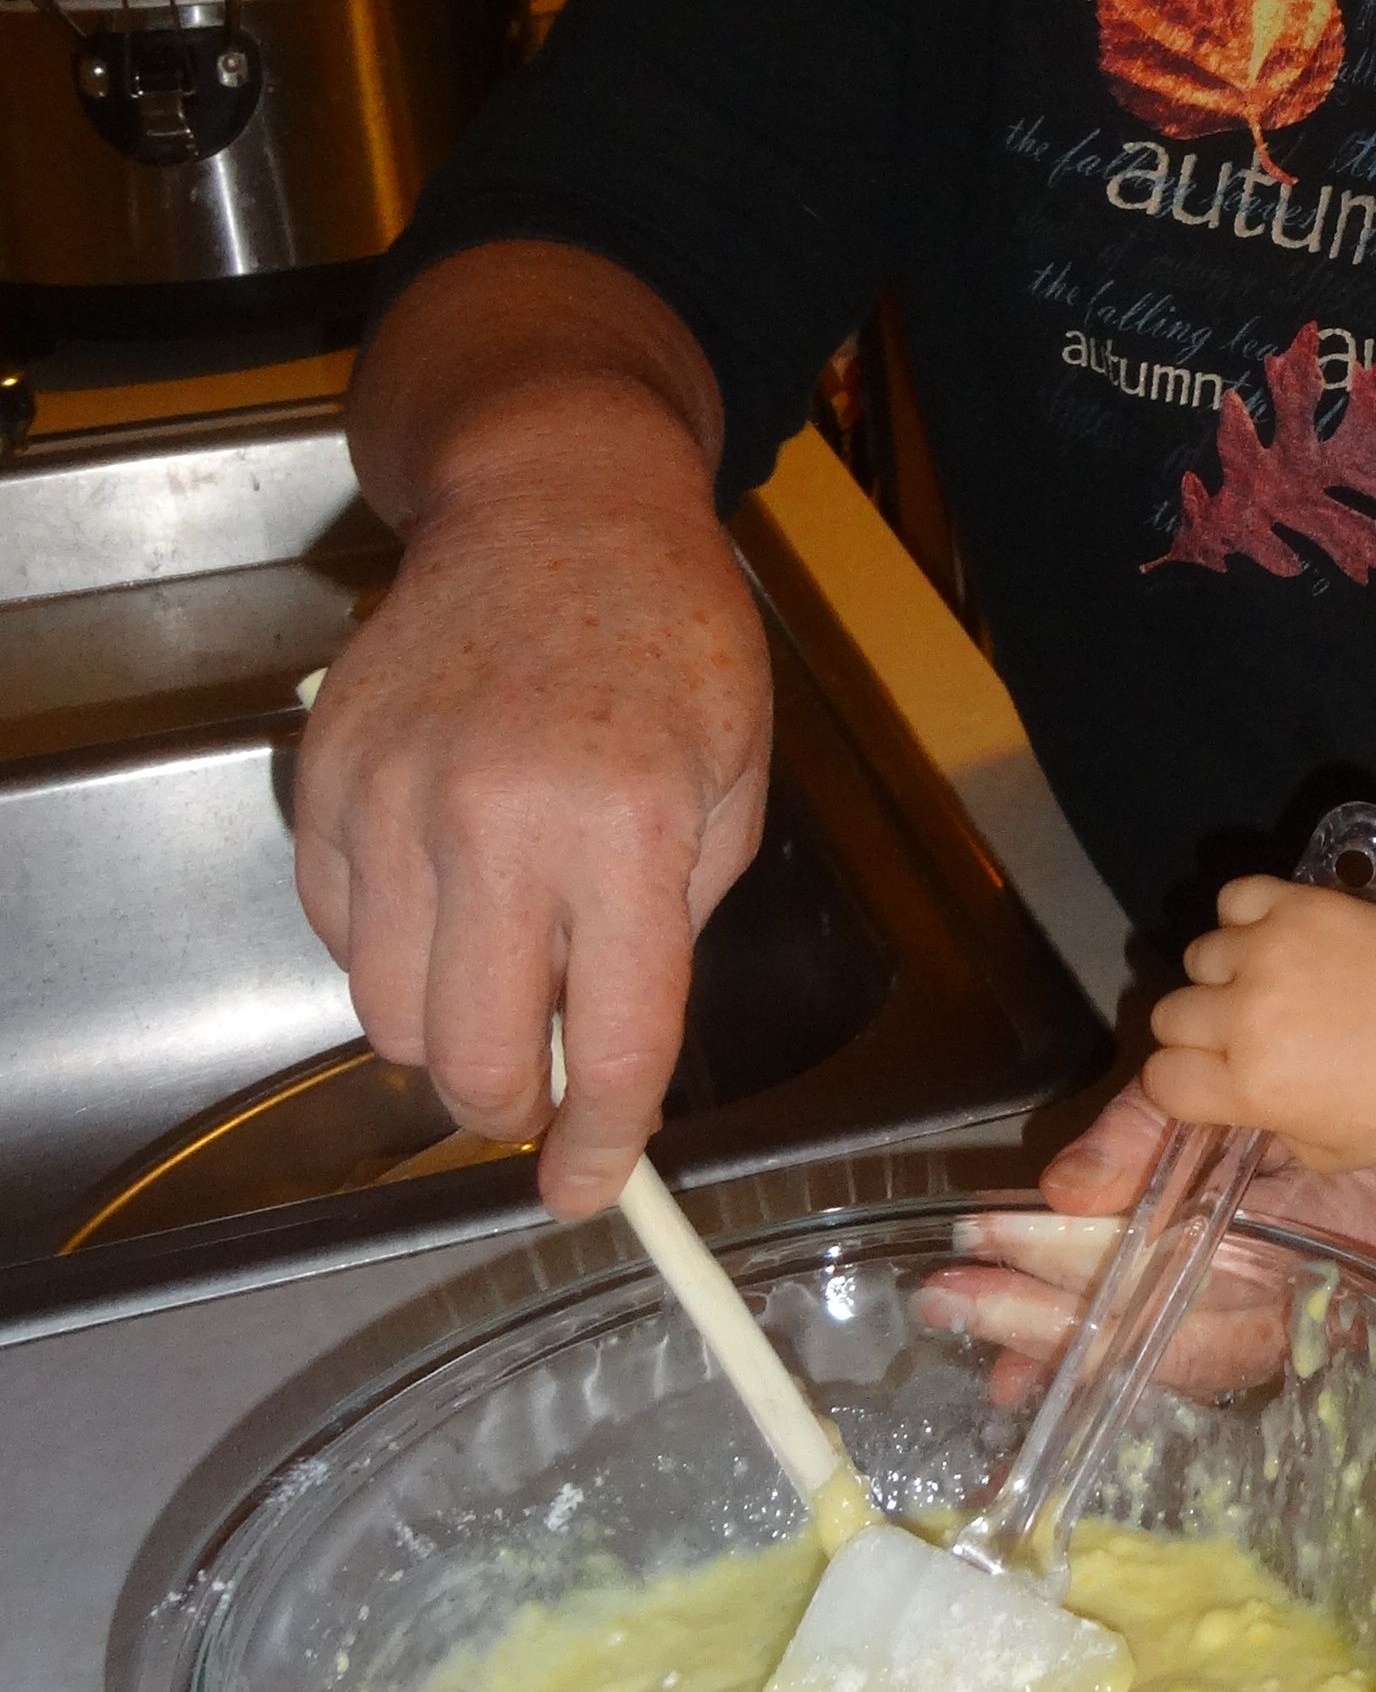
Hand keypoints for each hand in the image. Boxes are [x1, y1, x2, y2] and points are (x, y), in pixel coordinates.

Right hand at [293, 401, 770, 1218]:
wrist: (557, 501)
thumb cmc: (670, 635)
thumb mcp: (733, 781)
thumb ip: (673, 926)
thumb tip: (610, 1058)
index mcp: (624, 826)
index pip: (610, 1044)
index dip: (601, 1145)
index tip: (588, 1190)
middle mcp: (496, 819)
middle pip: (469, 1061)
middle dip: (509, 1109)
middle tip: (540, 1093)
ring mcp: (394, 796)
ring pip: (386, 1016)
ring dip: (445, 1031)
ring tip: (498, 969)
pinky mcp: (327, 779)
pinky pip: (338, 933)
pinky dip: (387, 949)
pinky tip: (444, 892)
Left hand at [919, 1089, 1375, 1403]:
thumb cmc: (1330, 1093)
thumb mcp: (1235, 1088)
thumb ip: (1149, 1128)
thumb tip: (1060, 1186)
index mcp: (1316, 1250)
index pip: (1174, 1281)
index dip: (1074, 1268)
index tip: (989, 1241)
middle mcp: (1302, 1314)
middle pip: (1156, 1337)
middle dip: (1043, 1317)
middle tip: (949, 1300)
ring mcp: (1283, 1335)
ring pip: (1155, 1358)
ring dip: (1058, 1345)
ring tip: (969, 1327)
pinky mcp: (1259, 1339)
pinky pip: (1172, 1362)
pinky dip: (1098, 1357)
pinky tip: (1022, 1362)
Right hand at [1144, 877, 1375, 1170]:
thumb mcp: (1325, 1152)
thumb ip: (1262, 1129)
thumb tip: (1225, 1104)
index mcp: (1251, 1086)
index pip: (1160, 1079)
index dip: (1183, 1084)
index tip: (1210, 1080)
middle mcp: (1248, 1016)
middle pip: (1170, 1015)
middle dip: (1200, 1031)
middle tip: (1244, 1034)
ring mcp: (1271, 952)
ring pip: (1199, 956)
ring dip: (1227, 974)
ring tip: (1272, 983)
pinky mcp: (1299, 905)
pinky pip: (1235, 898)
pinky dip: (1248, 916)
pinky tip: (1278, 938)